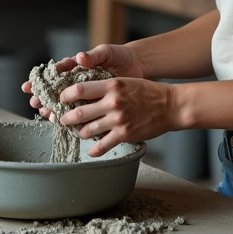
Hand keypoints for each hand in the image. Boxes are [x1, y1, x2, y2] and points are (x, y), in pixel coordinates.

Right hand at [21, 43, 146, 117]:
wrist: (137, 66)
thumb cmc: (119, 56)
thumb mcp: (106, 52)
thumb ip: (93, 55)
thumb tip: (79, 57)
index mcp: (78, 67)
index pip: (55, 73)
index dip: (42, 80)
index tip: (30, 86)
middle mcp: (80, 81)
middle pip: (57, 90)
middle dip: (44, 97)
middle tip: (34, 103)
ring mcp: (88, 94)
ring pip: (67, 103)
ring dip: (55, 109)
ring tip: (45, 115)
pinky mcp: (97, 104)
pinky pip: (84, 112)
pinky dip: (74, 119)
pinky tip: (65, 125)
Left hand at [58, 77, 177, 157]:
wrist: (170, 105)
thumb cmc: (147, 92)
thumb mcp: (124, 82)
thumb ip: (104, 87)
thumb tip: (82, 95)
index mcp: (111, 85)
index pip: (79, 89)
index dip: (66, 95)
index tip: (62, 100)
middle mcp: (112, 102)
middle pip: (79, 112)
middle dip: (66, 118)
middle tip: (63, 119)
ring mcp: (118, 120)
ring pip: (88, 130)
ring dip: (80, 133)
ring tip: (79, 132)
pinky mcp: (125, 134)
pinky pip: (103, 145)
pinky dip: (95, 150)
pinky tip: (92, 151)